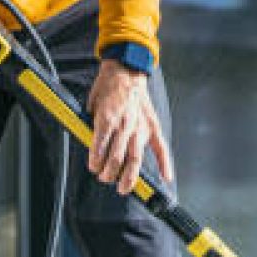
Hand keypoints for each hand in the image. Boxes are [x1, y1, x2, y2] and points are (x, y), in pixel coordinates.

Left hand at [87, 59, 173, 195]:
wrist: (126, 68)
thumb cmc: (106, 88)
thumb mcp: (92, 105)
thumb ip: (92, 127)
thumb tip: (90, 148)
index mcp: (108, 118)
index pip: (100, 147)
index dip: (95, 162)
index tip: (93, 168)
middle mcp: (125, 124)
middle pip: (117, 158)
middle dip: (109, 173)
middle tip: (104, 178)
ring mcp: (140, 127)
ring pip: (136, 158)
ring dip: (129, 177)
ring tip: (123, 189)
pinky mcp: (152, 127)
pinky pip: (161, 148)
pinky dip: (165, 164)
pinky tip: (166, 178)